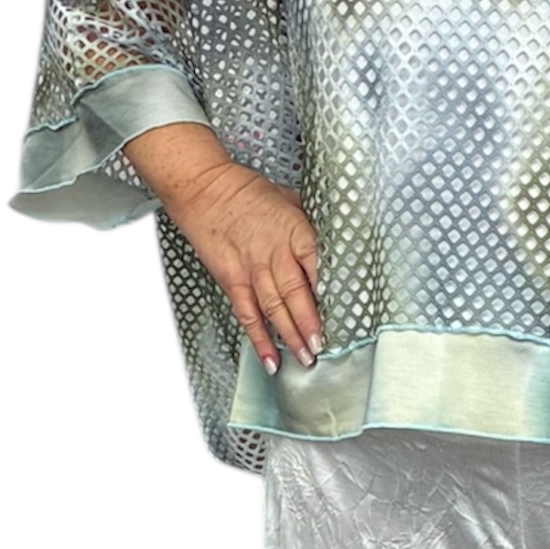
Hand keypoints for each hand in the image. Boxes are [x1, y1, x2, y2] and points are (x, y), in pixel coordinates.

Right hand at [167, 157, 322, 371]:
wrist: (206, 190)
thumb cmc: (249, 194)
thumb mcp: (290, 201)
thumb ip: (311, 228)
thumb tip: (333, 249)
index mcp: (295, 232)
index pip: (318, 265)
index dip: (330, 291)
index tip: (344, 312)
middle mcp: (274, 254)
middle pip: (296, 294)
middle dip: (310, 324)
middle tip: (322, 347)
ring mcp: (252, 270)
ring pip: (274, 309)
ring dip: (290, 336)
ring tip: (305, 358)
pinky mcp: (232, 281)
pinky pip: (248, 315)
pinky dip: (259, 339)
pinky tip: (270, 358)